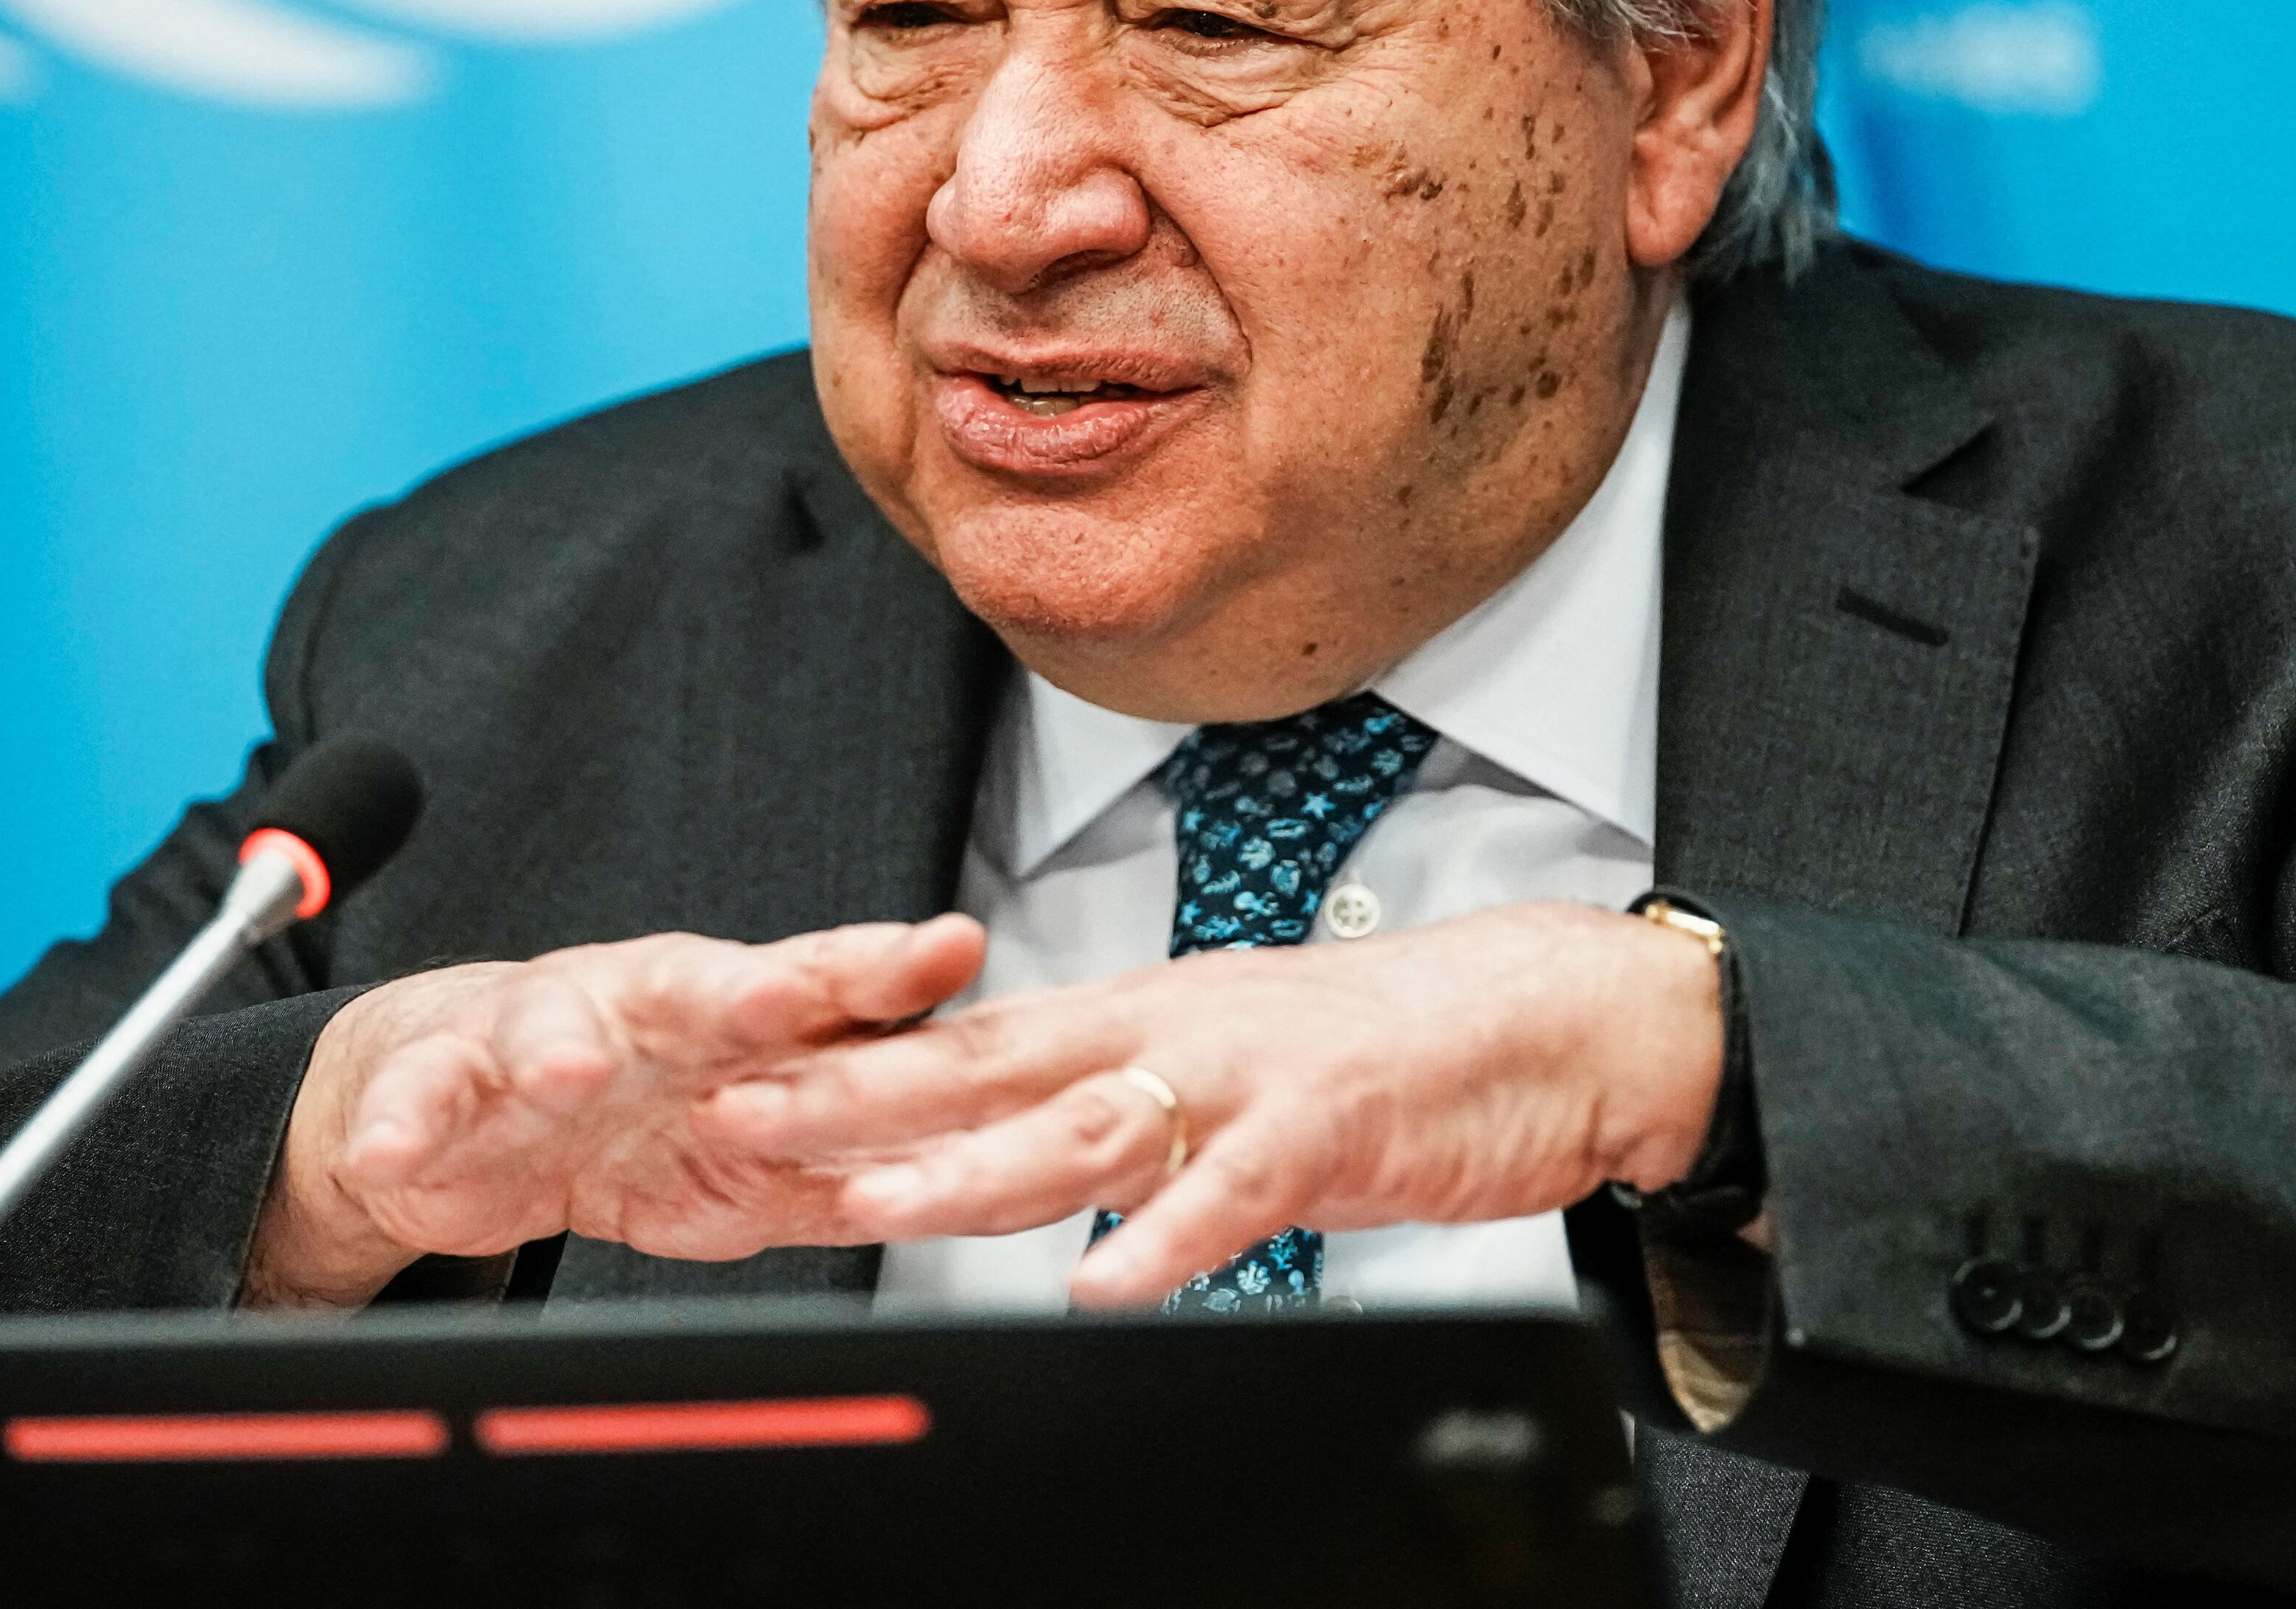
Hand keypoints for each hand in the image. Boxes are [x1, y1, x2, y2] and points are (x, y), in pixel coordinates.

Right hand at [241, 915, 985, 1306]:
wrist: (460, 1108)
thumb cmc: (624, 1114)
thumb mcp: (743, 1155)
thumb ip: (839, 1168)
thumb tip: (970, 1183)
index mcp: (724, 1015)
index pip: (821, 983)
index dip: (884, 967)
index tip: (951, 948)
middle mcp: (636, 1005)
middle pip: (694, 983)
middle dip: (741, 990)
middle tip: (784, 997)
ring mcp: (530, 1034)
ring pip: (546, 1026)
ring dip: (559, 1048)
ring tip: (569, 1074)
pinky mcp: (434, 1079)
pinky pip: (417, 1099)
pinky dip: (402, 1124)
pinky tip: (395, 1146)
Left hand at [708, 901, 1719, 1306]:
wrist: (1551, 1016)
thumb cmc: (1389, 1047)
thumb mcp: (1232, 1060)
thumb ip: (1129, 1102)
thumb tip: (1022, 1145)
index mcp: (1146, 1010)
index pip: (974, 1034)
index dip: (855, 1057)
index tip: (744, 1074)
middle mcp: (1177, 1028)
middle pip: (993, 1064)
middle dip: (862, 1095)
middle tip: (749, 1117)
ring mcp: (1249, 1075)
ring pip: (1088, 1123)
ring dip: (977, 1168)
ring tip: (877, 1203)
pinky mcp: (1329, 1129)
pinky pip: (1233, 1194)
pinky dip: (1167, 1239)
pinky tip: (1105, 1285)